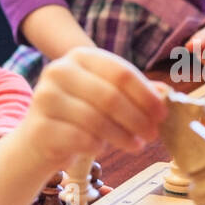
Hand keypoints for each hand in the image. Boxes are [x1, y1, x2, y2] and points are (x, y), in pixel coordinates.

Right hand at [20, 47, 165, 161]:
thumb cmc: (79, 116)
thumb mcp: (106, 98)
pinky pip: (80, 138)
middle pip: (110, 96)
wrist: (39, 140)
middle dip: (138, 118)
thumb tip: (166, 94)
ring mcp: (45, 98)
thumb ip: (134, 92)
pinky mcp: (40, 127)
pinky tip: (102, 147)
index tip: (162, 114)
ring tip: (136, 145)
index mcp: (79, 56)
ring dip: (123, 136)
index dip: (146, 95)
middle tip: (153, 134)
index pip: (121, 73)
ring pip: (96, 119)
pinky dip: (97, 146)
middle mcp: (59, 71)